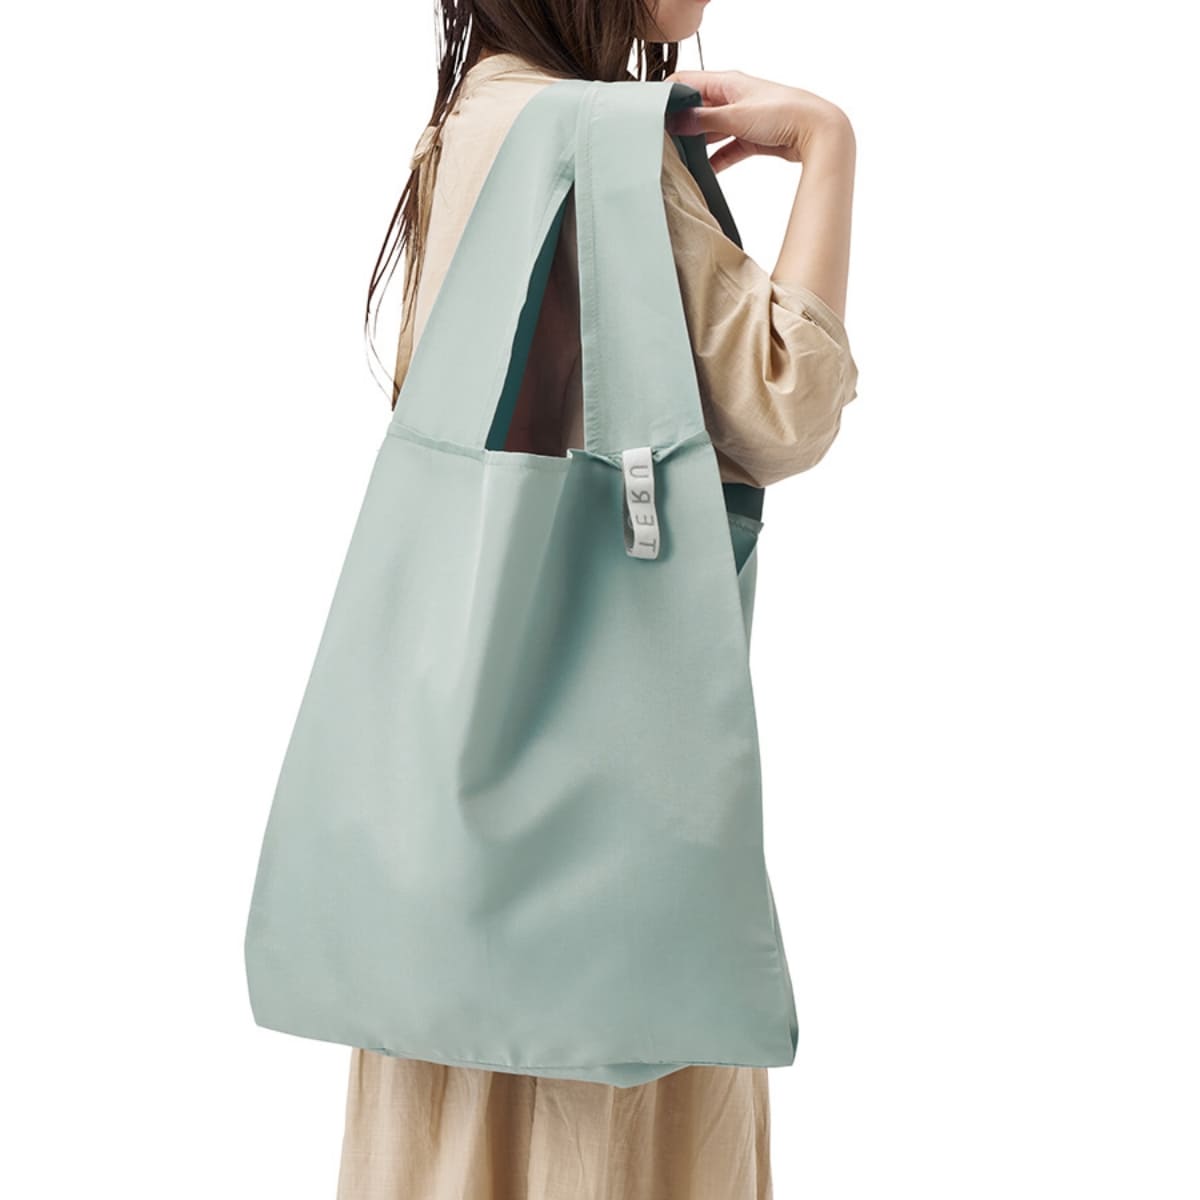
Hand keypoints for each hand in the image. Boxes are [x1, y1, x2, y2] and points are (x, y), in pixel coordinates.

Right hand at [664, 69, 853, 172]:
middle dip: (679, 124)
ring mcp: (742, 118)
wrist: (818, 131)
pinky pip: (726, 149)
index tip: (648, 114)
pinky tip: (704, 173)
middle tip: (660, 142)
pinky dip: (716, 160)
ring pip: (710, 131)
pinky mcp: (752, 138)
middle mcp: (733, 97)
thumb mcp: (736, 116)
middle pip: (696, 108)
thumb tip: (674, 121)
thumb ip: (703, 120)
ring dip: (697, 144)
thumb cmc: (784, 113)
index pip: (686, 82)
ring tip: (678, 159)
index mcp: (727, 82)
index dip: (666, 96)